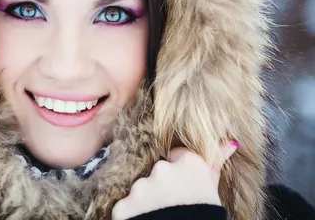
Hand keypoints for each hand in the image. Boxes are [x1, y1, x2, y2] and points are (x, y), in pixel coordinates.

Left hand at [112, 141, 237, 219]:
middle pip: (158, 172)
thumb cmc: (205, 216)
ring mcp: (142, 187)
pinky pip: (126, 206)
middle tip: (172, 205)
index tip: (184, 187)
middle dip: (162, 186)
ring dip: (146, 200)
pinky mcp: (125, 205)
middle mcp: (163, 169)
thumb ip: (215, 164)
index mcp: (190, 165)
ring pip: (141, 188)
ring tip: (159, 215)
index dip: (180, 173)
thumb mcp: (212, 191)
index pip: (178, 156)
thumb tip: (230, 142)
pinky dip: (133, 213)